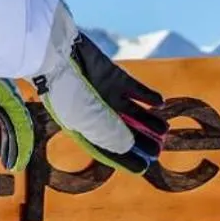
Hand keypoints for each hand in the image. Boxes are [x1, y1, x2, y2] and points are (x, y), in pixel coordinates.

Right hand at [33, 4, 167, 173]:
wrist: (55, 53)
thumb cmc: (66, 90)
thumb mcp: (88, 119)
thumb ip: (111, 134)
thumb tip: (130, 148)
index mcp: (83, 127)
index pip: (107, 148)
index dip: (125, 159)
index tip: (144, 168)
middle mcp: (96, 112)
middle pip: (124, 131)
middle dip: (141, 141)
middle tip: (158, 150)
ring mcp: (105, 93)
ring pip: (132, 111)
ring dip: (148, 121)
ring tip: (164, 130)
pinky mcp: (113, 75)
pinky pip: (135, 89)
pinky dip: (147, 96)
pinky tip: (160, 103)